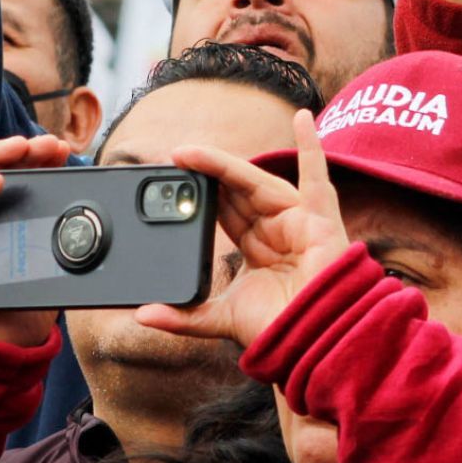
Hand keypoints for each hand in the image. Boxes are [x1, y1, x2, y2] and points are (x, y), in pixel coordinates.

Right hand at [0, 135, 69, 348]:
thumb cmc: (14, 322)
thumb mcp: (52, 283)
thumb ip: (67, 258)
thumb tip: (100, 235)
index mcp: (8, 227)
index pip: (22, 183)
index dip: (41, 163)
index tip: (65, 152)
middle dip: (23, 152)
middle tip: (51, 144)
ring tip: (23, 146)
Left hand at [136, 110, 349, 348]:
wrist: (313, 344)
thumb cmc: (279, 330)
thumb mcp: (220, 319)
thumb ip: (183, 317)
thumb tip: (143, 315)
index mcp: (259, 247)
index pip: (225, 210)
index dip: (200, 194)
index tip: (172, 178)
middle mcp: (278, 228)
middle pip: (236, 191)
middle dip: (205, 174)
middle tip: (173, 159)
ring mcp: (298, 220)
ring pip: (256, 183)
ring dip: (223, 165)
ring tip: (191, 153)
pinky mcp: (318, 219)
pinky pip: (317, 176)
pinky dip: (312, 146)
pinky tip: (302, 118)